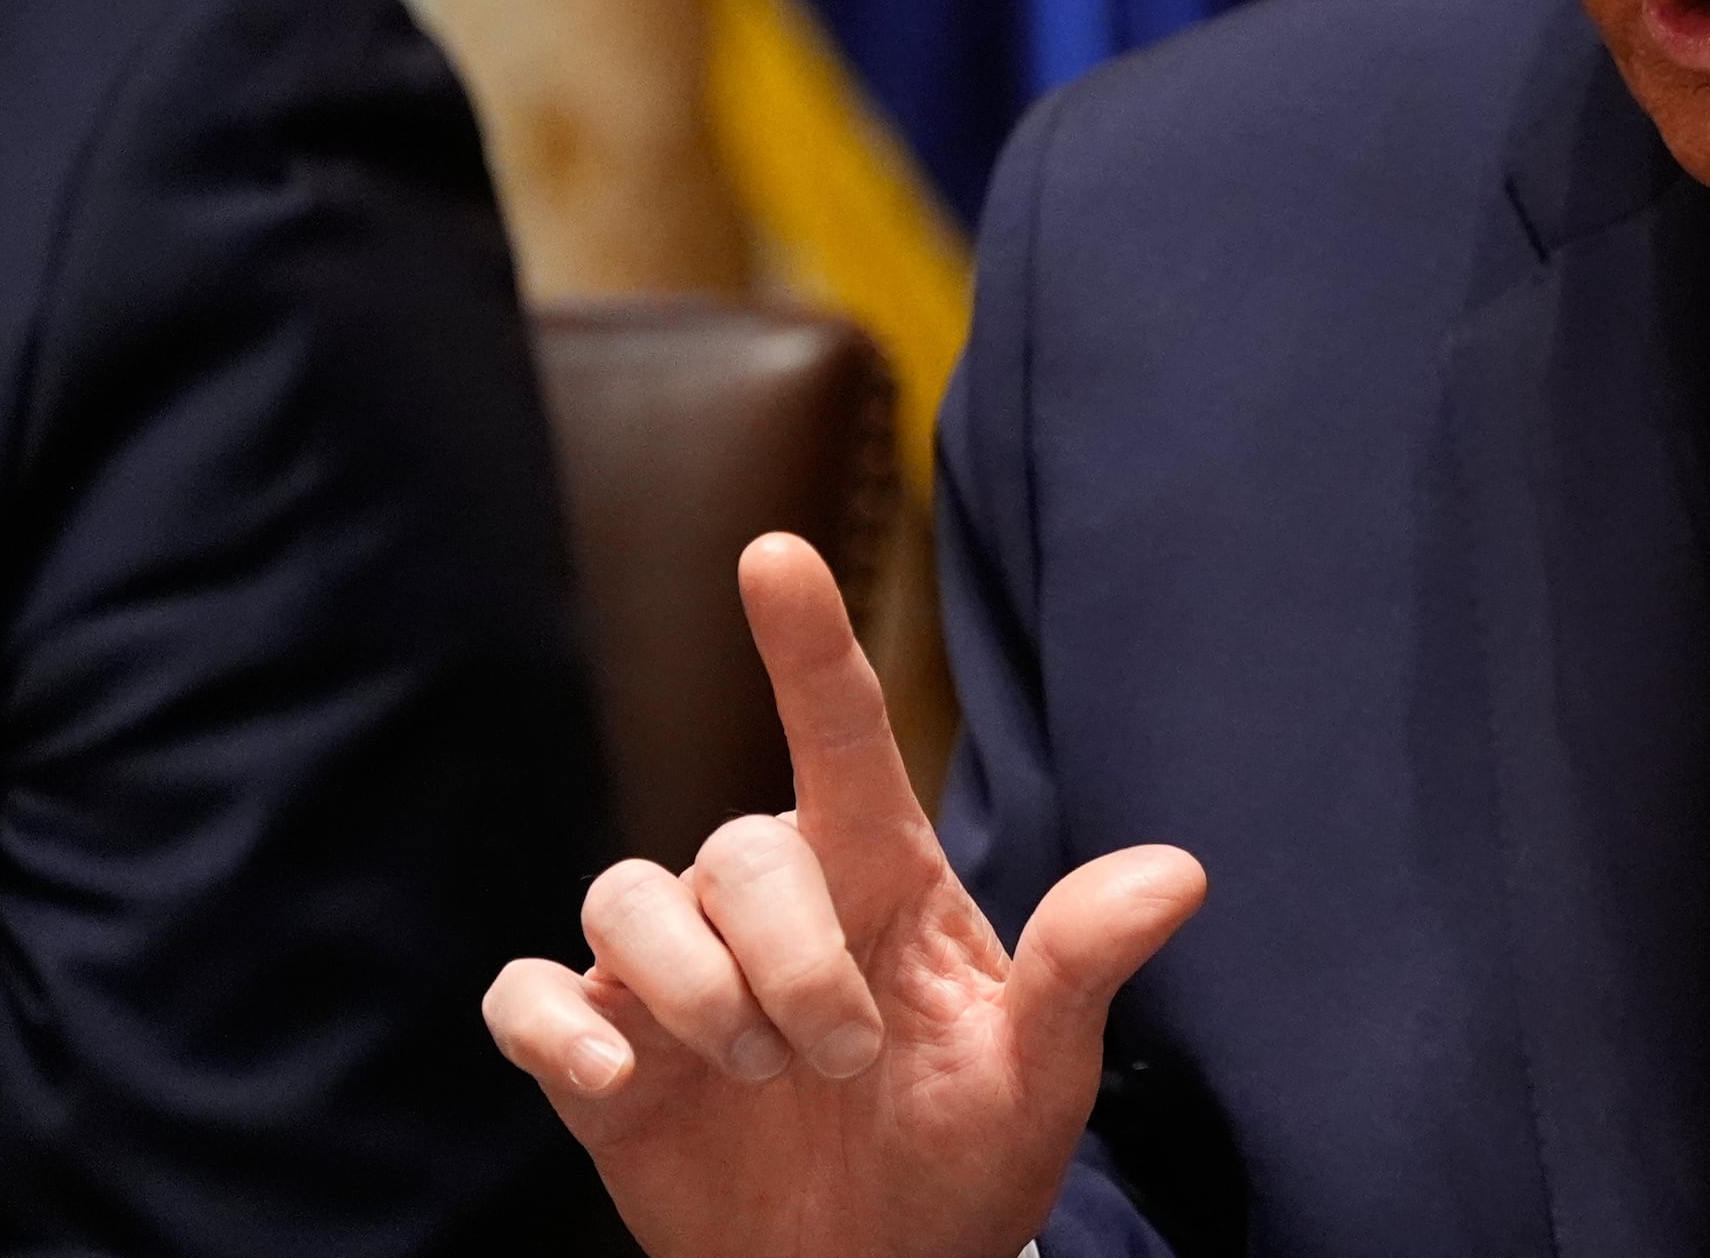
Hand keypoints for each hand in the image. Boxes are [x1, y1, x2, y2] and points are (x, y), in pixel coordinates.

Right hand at [483, 533, 1203, 1257]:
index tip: (775, 553)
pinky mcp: (602, 1055)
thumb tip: (1182, 874)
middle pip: (735, 850)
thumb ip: (1084, 967)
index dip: (803, 642)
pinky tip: (619, 1079)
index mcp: (878, 877)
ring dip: (694, 990)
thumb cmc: (966, 1157)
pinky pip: (527, 995)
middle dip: (789, 960)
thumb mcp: (1038, 1072)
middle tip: (844, 1058)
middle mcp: (767, 905)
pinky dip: (559, 1029)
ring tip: (760, 1072)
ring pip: (623, 898)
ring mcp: (675, 977)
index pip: (837, 733)